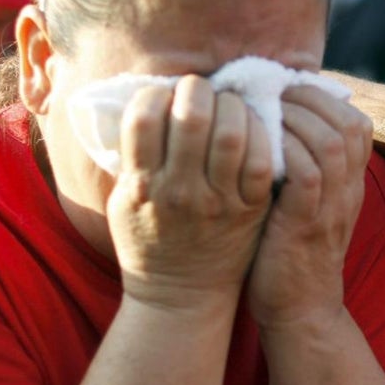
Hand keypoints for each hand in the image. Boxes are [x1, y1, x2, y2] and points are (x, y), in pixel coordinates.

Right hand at [108, 76, 274, 311]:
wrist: (181, 294)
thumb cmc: (148, 240)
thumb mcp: (123, 200)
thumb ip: (132, 157)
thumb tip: (145, 100)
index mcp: (143, 185)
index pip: (144, 117)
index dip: (156, 94)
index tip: (164, 96)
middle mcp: (180, 191)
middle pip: (193, 117)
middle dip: (197, 90)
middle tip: (201, 91)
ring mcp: (219, 201)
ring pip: (232, 132)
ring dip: (232, 105)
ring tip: (228, 105)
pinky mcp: (251, 208)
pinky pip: (262, 159)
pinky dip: (261, 133)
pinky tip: (252, 128)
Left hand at [247, 84, 371, 330]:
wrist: (300, 311)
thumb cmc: (289, 252)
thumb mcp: (305, 204)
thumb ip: (301, 167)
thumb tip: (271, 121)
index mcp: (350, 184)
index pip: (357, 123)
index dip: (323, 99)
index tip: (286, 92)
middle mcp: (348, 191)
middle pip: (348, 124)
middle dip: (307, 100)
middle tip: (270, 95)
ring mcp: (332, 207)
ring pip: (330, 142)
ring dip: (293, 119)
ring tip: (262, 114)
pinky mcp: (308, 224)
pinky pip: (308, 173)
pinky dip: (284, 151)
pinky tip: (258, 147)